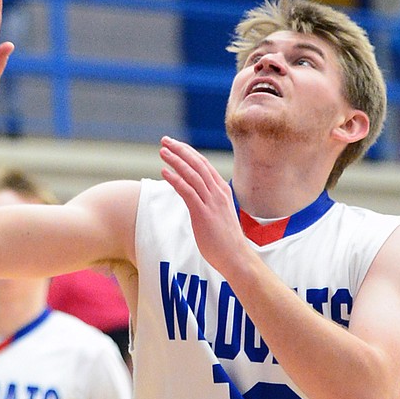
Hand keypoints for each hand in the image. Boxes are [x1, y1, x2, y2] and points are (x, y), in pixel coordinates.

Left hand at [159, 136, 248, 280]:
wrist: (237, 257)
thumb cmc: (226, 239)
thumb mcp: (219, 212)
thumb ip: (209, 201)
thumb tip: (195, 194)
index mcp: (222, 190)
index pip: (204, 164)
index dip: (188, 152)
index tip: (175, 144)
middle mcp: (217, 192)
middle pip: (197, 164)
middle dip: (180, 150)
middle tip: (165, 140)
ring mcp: (211, 202)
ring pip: (192, 174)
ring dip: (176, 160)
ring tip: (162, 151)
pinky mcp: (203, 214)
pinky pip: (187, 191)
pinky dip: (175, 179)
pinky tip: (164, 172)